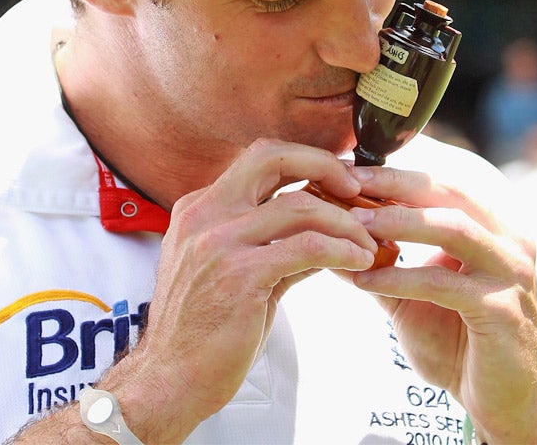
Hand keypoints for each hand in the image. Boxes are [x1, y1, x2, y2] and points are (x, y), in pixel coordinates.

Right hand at [104, 139, 377, 441]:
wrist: (168, 381)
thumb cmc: (200, 334)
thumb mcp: (234, 275)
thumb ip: (274, 248)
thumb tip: (324, 237)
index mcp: (199, 209)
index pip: (258, 161)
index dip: (304, 162)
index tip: (337, 182)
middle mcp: (204, 215)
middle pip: (271, 156)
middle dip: (323, 164)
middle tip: (356, 189)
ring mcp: (218, 242)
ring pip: (299, 204)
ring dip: (344, 222)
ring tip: (367, 244)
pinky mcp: (240, 274)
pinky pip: (307, 246)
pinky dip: (341, 250)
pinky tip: (358, 262)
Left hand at [345, 167, 536, 443]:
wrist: (499, 400)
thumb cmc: (457, 339)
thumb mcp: (412, 292)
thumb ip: (380, 261)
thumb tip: (329, 232)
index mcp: (494, 226)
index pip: (442, 182)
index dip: (395, 173)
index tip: (347, 169)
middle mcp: (511, 240)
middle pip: (450, 192)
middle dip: (394, 184)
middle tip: (347, 182)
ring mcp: (512, 273)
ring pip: (453, 228)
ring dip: (399, 221)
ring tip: (354, 224)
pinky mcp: (503, 311)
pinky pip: (444, 284)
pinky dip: (401, 278)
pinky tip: (364, 281)